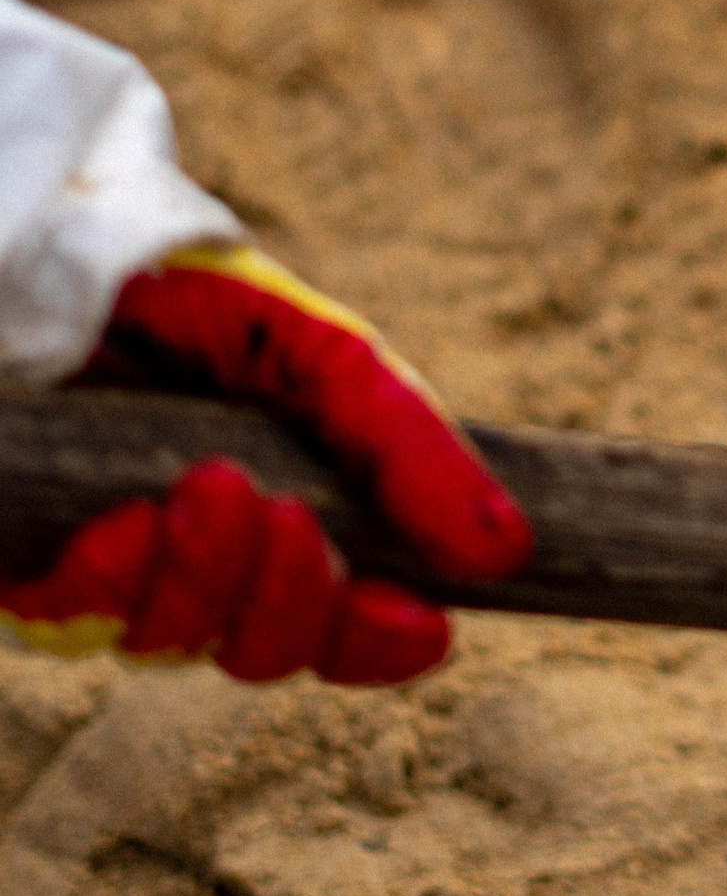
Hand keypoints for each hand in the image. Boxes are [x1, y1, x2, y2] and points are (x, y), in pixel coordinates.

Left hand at [0, 244, 533, 685]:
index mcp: (296, 522)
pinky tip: (134, 516)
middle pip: (268, 648)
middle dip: (291, 597)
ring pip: (175, 643)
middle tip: (287, 515)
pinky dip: (115, 577)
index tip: (426, 624)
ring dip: (206, 576)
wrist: (77, 247)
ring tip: (210, 485)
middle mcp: (206, 567)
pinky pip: (75, 622)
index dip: (385, 641)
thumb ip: (413, 452)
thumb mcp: (334, 361)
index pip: (349, 627)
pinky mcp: (33, 570)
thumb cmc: (210, 299)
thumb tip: (510, 549)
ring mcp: (116, 576)